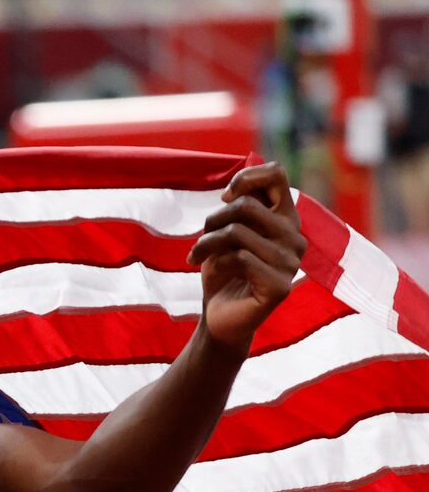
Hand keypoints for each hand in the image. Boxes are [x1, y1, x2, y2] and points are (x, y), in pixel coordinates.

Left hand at [192, 161, 303, 353]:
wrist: (220, 317)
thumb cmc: (224, 272)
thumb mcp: (227, 232)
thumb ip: (239, 208)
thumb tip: (234, 191)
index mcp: (286, 219)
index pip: (277, 175)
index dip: (245, 178)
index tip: (225, 197)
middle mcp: (295, 237)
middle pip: (247, 206)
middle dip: (213, 220)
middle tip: (201, 239)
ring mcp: (292, 262)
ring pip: (237, 233)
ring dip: (206, 243)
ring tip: (197, 256)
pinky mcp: (280, 286)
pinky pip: (240, 258)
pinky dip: (216, 263)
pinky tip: (212, 271)